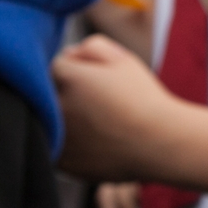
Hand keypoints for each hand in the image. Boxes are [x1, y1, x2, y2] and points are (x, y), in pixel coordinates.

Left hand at [54, 35, 182, 181]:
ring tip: (97, 122)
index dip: (78, 70)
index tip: (98, 81)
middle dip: (66, 92)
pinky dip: (69, 143)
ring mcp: (57, 137)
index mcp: (68, 78)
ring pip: (49, 121)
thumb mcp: (124, 59)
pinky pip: (57, 147)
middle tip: (96, 102)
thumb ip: (92, 46)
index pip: (57, 66)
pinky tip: (95, 141)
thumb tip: (70, 53)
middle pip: (47, 93)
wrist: (160, 145)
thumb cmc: (144, 100)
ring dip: (65, 118)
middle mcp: (56, 108)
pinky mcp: (63, 161)